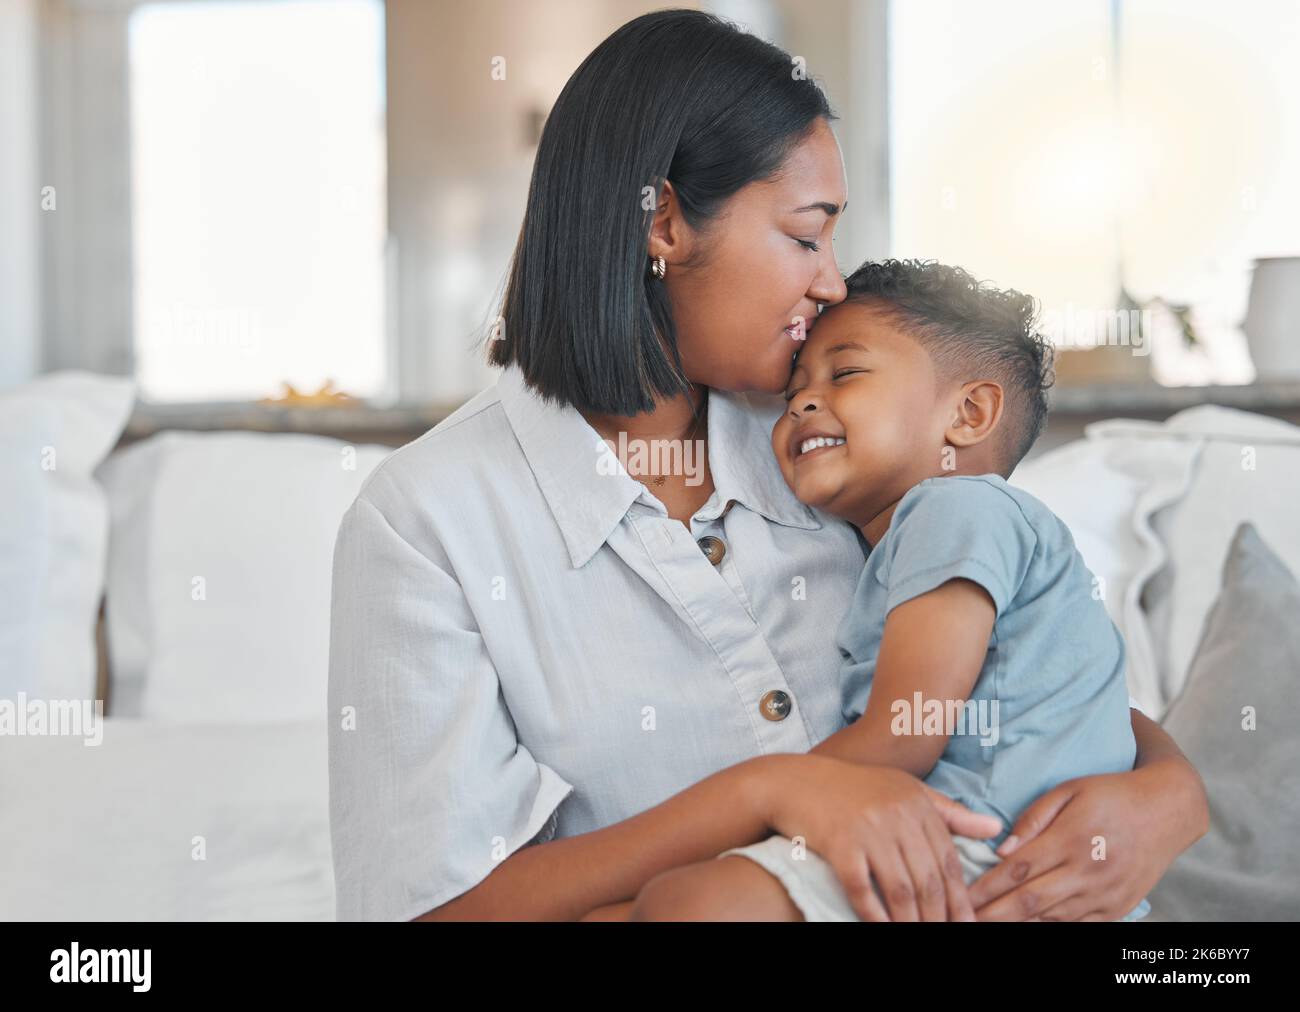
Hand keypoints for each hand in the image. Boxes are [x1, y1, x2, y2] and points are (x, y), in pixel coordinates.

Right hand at [757, 754, 1002, 921]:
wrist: (796, 782)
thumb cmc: (854, 788)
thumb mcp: (906, 790)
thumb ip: (949, 812)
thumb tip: (995, 828)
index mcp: (917, 804)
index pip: (949, 861)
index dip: (961, 899)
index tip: (967, 925)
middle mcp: (896, 815)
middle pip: (929, 880)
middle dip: (940, 919)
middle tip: (944, 937)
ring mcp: (867, 829)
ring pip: (901, 890)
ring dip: (912, 923)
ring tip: (918, 938)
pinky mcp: (839, 843)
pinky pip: (862, 888)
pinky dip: (875, 915)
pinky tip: (883, 929)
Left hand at [967, 766, 1198, 920]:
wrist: (1167, 811)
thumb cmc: (1111, 794)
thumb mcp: (1069, 790)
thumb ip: (1033, 819)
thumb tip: (1001, 850)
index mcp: (1072, 838)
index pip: (1018, 869)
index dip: (986, 886)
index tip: (962, 893)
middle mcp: (1088, 871)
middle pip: (1030, 900)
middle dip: (993, 913)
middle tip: (966, 915)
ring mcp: (1105, 895)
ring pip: (1051, 918)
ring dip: (1017, 923)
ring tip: (988, 922)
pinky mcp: (1117, 909)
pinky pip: (1076, 925)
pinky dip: (1049, 927)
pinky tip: (1026, 924)